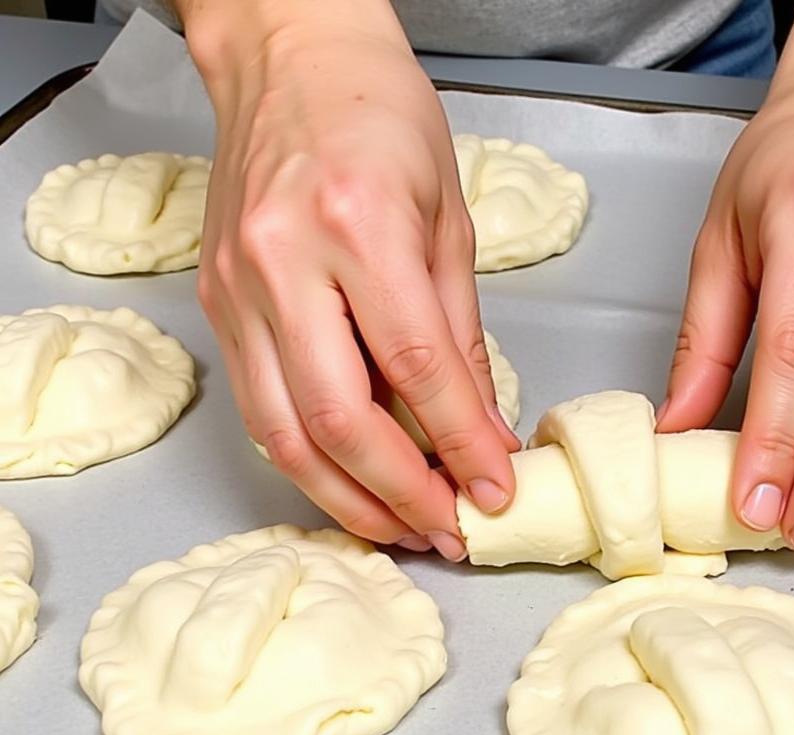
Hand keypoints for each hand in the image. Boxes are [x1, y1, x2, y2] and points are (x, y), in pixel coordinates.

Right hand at [184, 1, 517, 558]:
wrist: (291, 60)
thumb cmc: (381, 121)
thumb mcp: (448, 221)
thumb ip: (460, 335)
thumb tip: (483, 430)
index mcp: (359, 226)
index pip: (420, 369)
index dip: (462, 445)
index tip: (494, 490)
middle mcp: (286, 261)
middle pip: (340, 419)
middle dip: (400, 494)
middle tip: (446, 533)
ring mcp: (238, 287)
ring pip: (285, 434)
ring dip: (347, 499)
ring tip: (400, 529)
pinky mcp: (217, 306)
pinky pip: (261, 410)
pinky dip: (309, 462)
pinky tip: (351, 485)